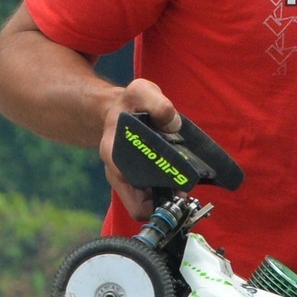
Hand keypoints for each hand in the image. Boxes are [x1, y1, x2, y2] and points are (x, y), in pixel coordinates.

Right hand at [98, 78, 181, 220]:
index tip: (173, 185)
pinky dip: (164, 195)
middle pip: (139, 204)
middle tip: (183, 191)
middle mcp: (116, 171)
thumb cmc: (130, 103)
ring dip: (165, 200)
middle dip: (162, 200)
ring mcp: (125, 179)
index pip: (128, 186)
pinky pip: (149, 199)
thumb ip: (158, 103)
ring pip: (145, 205)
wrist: (119, 109)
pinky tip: (178, 184)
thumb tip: (173, 124)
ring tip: (184, 189)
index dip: (151, 191)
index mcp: (112, 152)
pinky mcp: (135, 181)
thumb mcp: (142, 91)